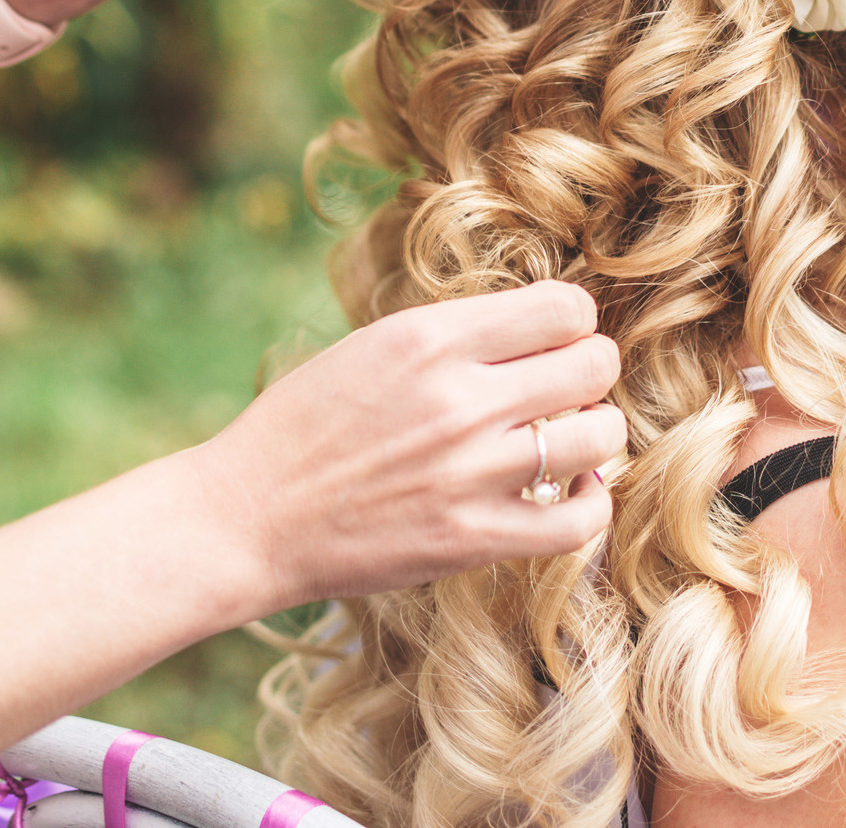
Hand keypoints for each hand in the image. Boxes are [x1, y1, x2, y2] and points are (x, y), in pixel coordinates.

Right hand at [193, 280, 626, 610]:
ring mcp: (469, 473)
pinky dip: (591, 501)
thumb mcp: (372, 346)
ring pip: (599, 436)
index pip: (563, 307)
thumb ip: (456, 336)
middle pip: (593, 364)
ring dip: (597, 432)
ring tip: (571, 438)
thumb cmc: (304, 426)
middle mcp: (459, 400)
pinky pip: (576, 521)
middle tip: (568, 386)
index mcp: (430, 338)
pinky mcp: (471, 539)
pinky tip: (571, 490)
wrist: (246, 519)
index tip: (556, 338)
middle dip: (589, 369)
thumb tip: (541, 329)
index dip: (571, 320)